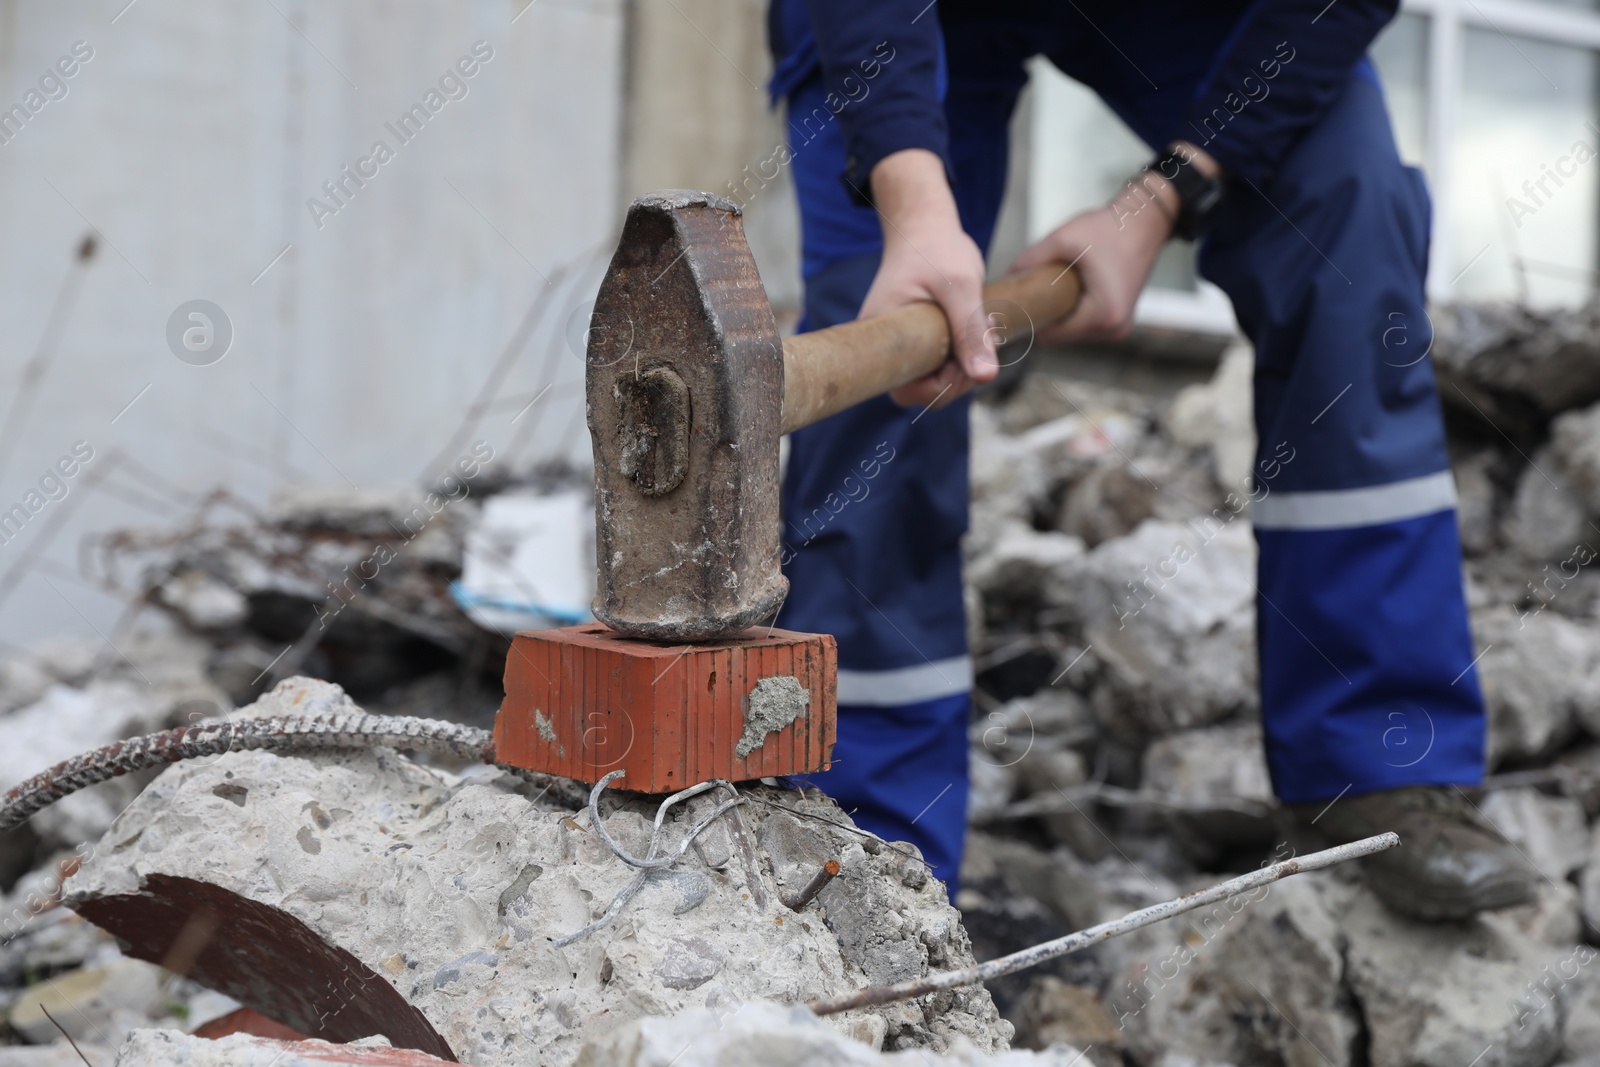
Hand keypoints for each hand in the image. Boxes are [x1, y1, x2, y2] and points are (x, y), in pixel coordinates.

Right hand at [857, 149, 997, 409]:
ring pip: (936, 375)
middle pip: (922, 388)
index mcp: (884, 334)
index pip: (903, 389)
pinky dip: (966, 351)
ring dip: (967, 361)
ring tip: (985, 328)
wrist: (926, 224)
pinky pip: (943, 360)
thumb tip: (985, 377)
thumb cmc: (934, 246)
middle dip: (959, 375)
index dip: (937, 388)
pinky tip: (981, 327)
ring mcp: (906, 341)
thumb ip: (970, 331)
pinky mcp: (921, 336)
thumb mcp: (959, 285)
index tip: (963, 362)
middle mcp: (890, 344)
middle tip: (985, 343)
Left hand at [1011, 178, 1172, 343]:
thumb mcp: (1063, 239)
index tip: (1020, 302)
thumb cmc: (1109, 228)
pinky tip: (1071, 289)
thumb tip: (1005, 278)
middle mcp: (1114, 328)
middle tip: (1036, 289)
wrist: (1145, 220)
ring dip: (1061, 314)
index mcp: (1103, 314)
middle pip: (1062, 337)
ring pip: (1074, 332)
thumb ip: (1031, 260)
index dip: (1032, 320)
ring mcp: (1119, 327)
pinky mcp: (1120, 320)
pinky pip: (1086, 324)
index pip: (1051, 336)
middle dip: (1047, 315)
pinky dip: (1075, 311)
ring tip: (1057, 285)